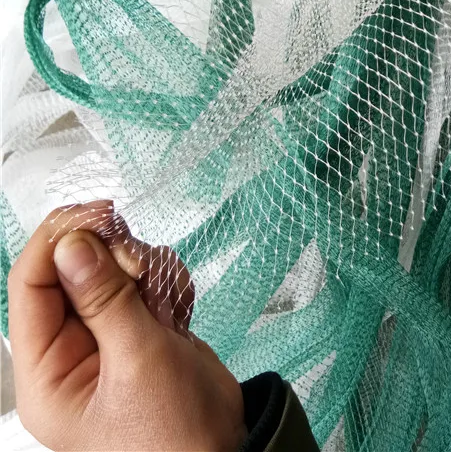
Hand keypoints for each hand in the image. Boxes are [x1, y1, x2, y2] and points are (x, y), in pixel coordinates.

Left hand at [8, 201, 245, 451]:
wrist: (229, 451)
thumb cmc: (174, 431)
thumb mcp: (137, 361)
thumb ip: (105, 299)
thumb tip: (72, 244)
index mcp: (48, 371)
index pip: (30, 286)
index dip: (57, 242)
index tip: (94, 213)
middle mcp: (71, 351)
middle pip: (74, 271)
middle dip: (112, 258)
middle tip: (140, 264)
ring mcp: (109, 338)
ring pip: (113, 271)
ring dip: (145, 271)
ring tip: (167, 301)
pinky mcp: (142, 330)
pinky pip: (144, 283)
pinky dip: (166, 284)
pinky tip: (180, 309)